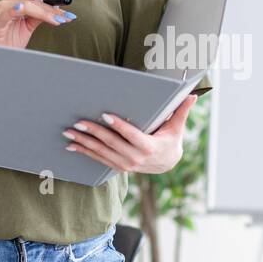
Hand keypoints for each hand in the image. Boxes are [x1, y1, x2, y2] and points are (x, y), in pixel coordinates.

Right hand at [0, 0, 74, 48]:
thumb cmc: (10, 40)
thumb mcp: (29, 26)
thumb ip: (40, 15)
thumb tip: (57, 9)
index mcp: (16, 0)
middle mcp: (9, 2)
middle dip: (53, 3)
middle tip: (68, 14)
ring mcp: (3, 10)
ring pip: (27, 4)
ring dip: (45, 12)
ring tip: (58, 20)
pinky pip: (9, 13)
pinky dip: (17, 9)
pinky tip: (23, 9)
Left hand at [62, 94, 198, 173]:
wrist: (166, 163)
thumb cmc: (170, 140)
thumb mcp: (176, 127)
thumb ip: (181, 111)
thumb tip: (193, 95)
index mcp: (149, 147)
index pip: (131, 135)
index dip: (118, 126)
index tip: (105, 116)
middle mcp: (136, 158)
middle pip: (112, 143)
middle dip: (93, 132)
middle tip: (78, 122)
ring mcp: (125, 164)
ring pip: (101, 152)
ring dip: (84, 142)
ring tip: (69, 132)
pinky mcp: (117, 166)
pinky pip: (98, 159)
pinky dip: (84, 152)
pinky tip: (72, 145)